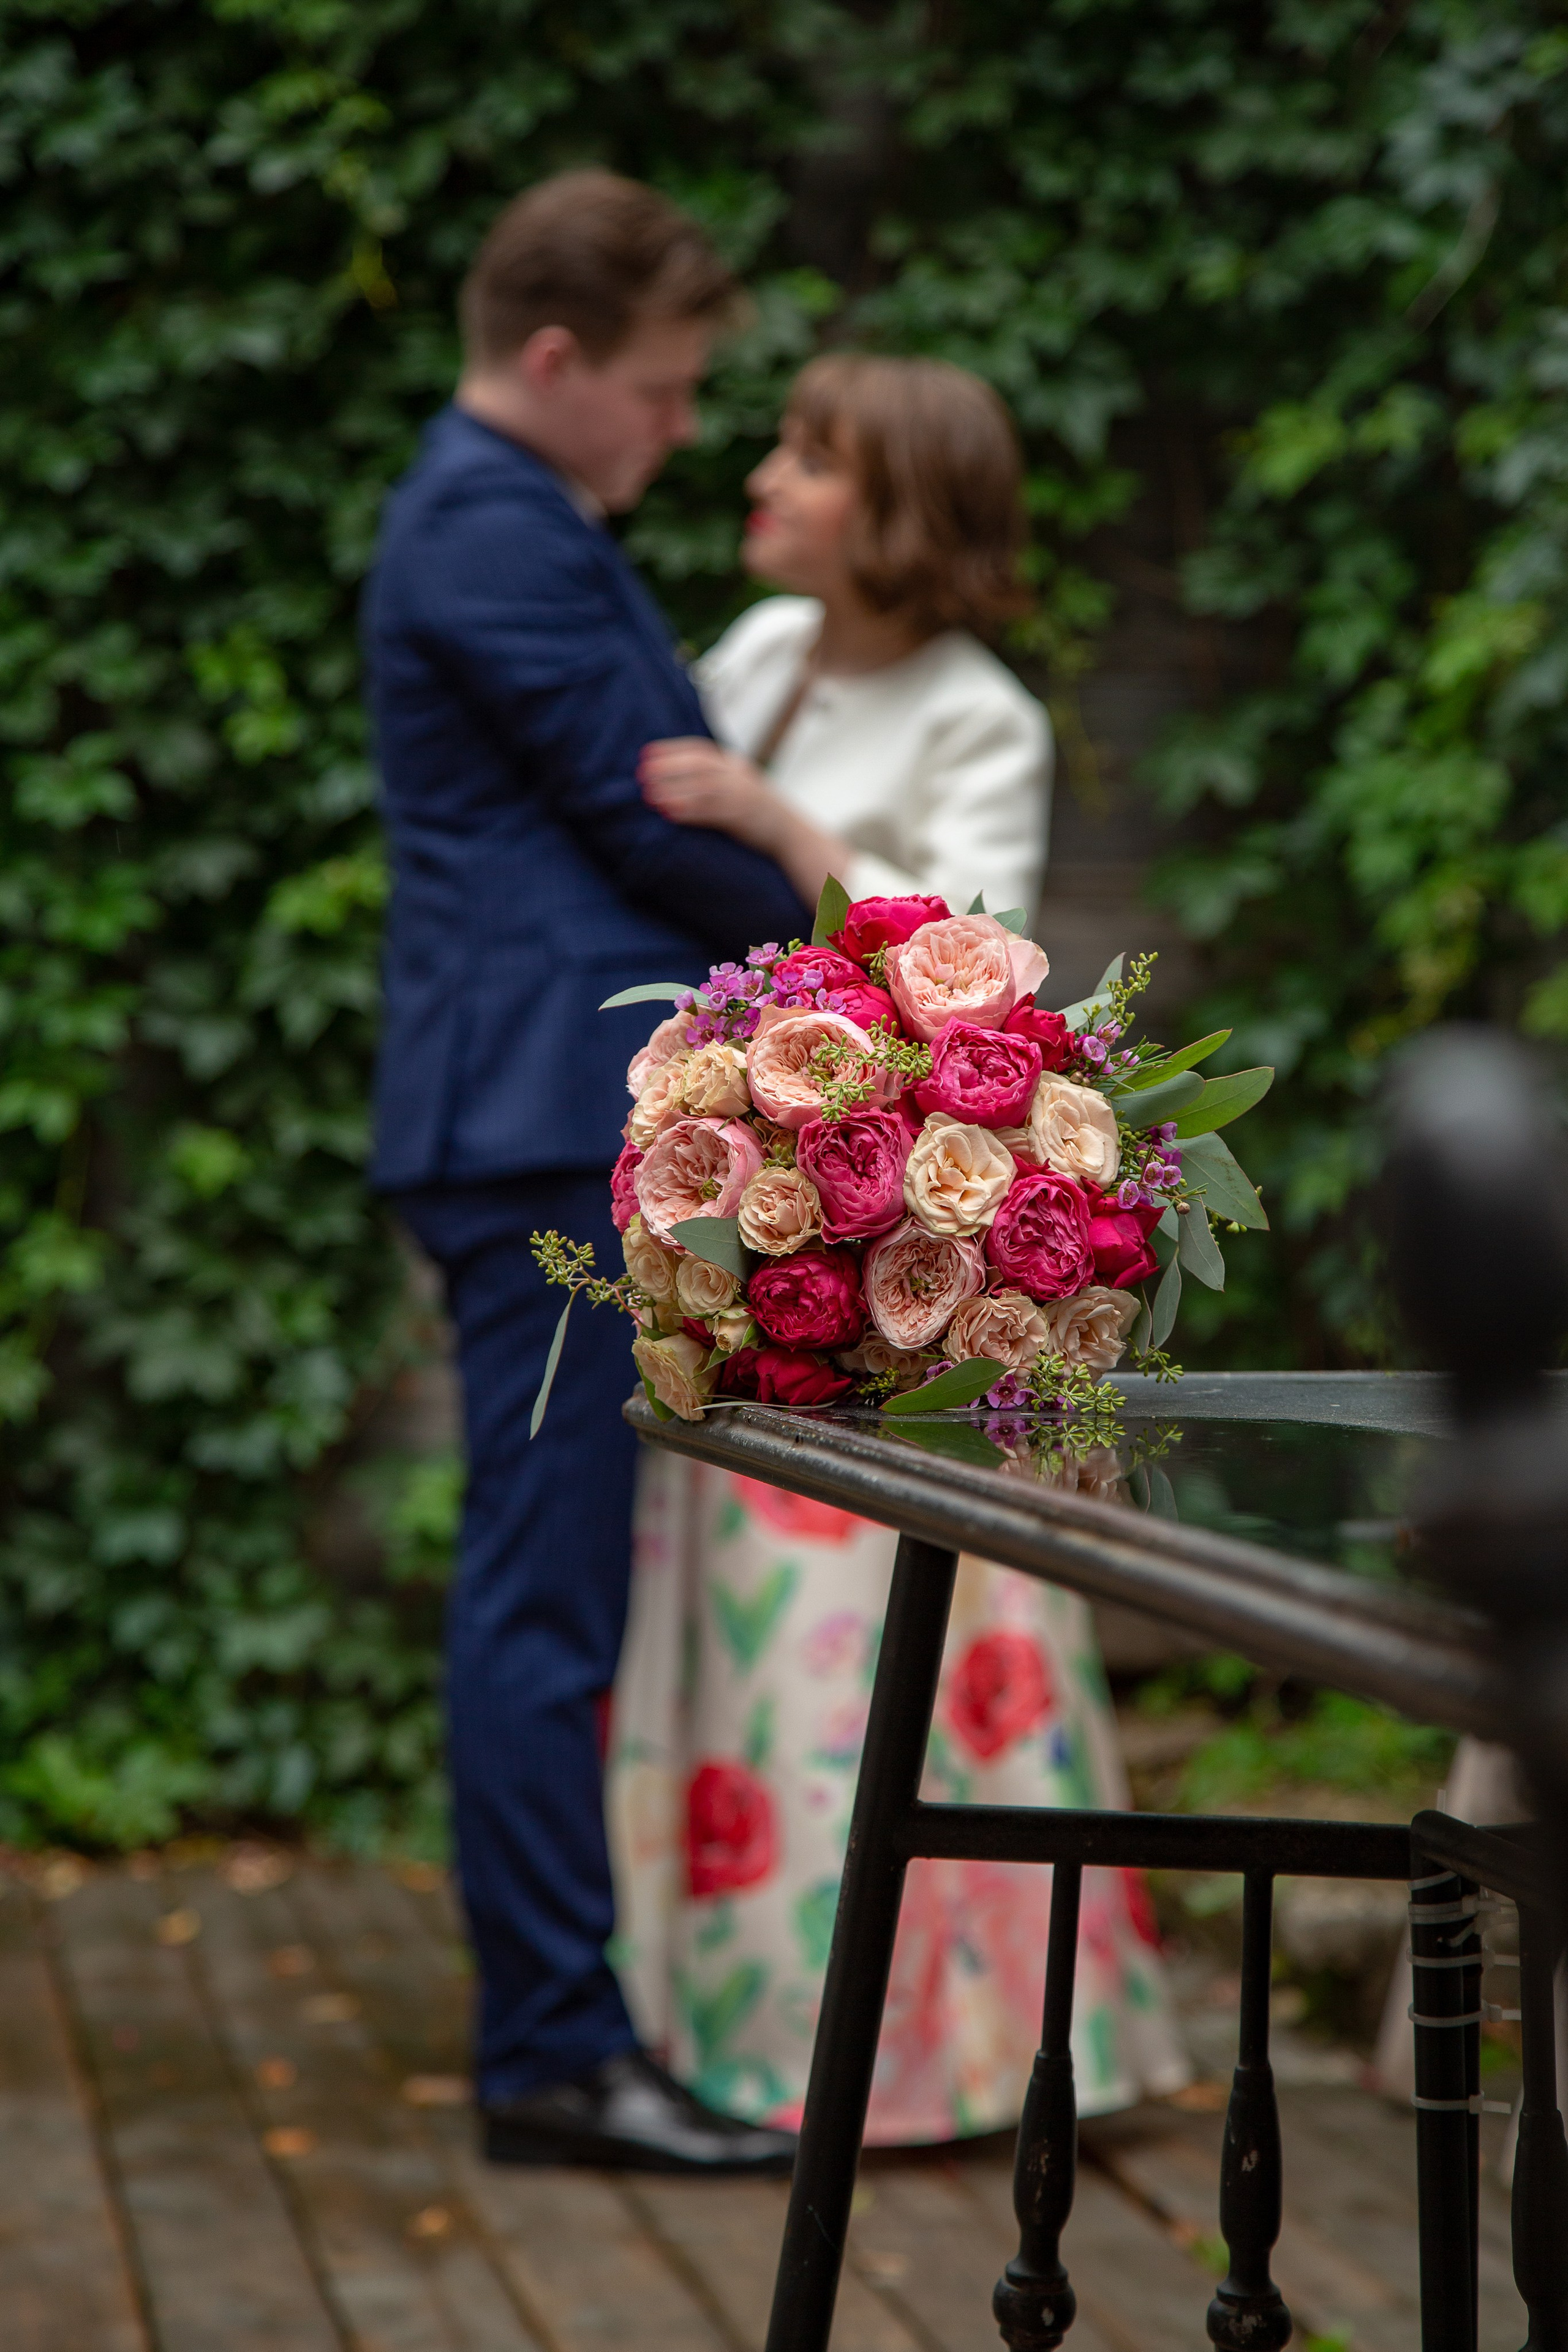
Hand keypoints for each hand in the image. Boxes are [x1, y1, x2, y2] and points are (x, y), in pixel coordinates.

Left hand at [637, 738, 780, 850]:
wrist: (789, 833)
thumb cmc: (756, 812)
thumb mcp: (737, 786)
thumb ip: (712, 778)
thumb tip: (670, 777)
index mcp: (733, 765)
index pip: (699, 750)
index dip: (671, 750)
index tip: (646, 754)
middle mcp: (737, 776)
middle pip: (698, 765)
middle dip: (668, 767)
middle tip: (642, 773)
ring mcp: (742, 795)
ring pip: (703, 787)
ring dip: (674, 790)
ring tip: (651, 795)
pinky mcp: (743, 817)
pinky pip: (712, 812)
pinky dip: (690, 812)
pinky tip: (670, 814)